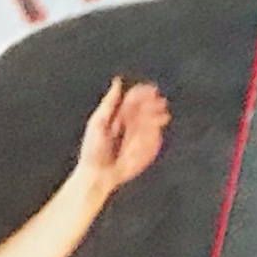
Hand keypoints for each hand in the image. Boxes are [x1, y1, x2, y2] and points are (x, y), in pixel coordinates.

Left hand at [73, 78, 167, 196]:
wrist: (98, 175)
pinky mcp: (144, 152)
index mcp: (119, 115)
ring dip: (158, 119)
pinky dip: (156, 136)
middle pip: (146, 110)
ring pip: (152, 125)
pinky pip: (154, 142)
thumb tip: (117, 82)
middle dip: (154, 105)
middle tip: (161, 103)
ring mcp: (139, 138)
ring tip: (163, 117)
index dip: (144, 93)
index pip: (134, 99)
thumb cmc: (93, 150)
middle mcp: (130, 125)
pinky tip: (157, 133)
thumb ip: (109, 103)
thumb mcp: (97, 122)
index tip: (153, 90)